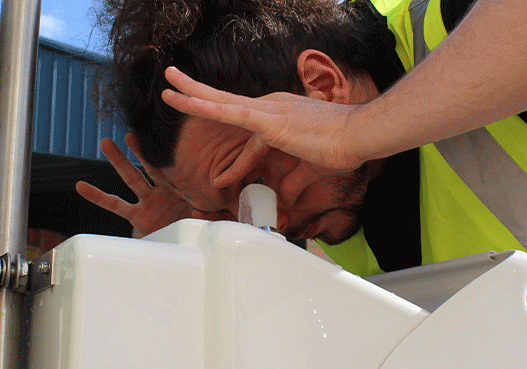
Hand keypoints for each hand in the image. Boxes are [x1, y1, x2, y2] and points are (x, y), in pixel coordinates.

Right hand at [76, 133, 214, 236]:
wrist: (188, 247)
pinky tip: (82, 187)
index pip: (178, 164)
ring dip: (118, 161)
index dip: (171, 149)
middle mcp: (165, 190)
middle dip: (140, 148)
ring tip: (106, 143)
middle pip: (151, 164)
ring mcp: (150, 201)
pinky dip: (98, 196)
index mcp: (184, 185)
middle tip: (131, 129)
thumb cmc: (204, 227)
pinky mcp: (139, 217)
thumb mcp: (221, 216)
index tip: (168, 130)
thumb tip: (230, 202)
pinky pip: (115, 205)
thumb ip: (226, 208)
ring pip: (131, 177)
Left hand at [160, 66, 368, 173]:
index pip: (248, 133)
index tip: (222, 179)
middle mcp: (271, 107)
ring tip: (167, 87)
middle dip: (196, 92)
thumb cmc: (343, 148)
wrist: (359, 136)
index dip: (235, 160)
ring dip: (191, 93)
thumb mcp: (310, 168)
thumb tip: (286, 199)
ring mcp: (268, 110)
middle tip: (173, 81)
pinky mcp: (268, 120)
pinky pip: (229, 111)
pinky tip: (186, 101)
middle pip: (225, 100)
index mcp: (280, 115)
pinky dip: (205, 106)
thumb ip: (294, 182)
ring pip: (220, 101)